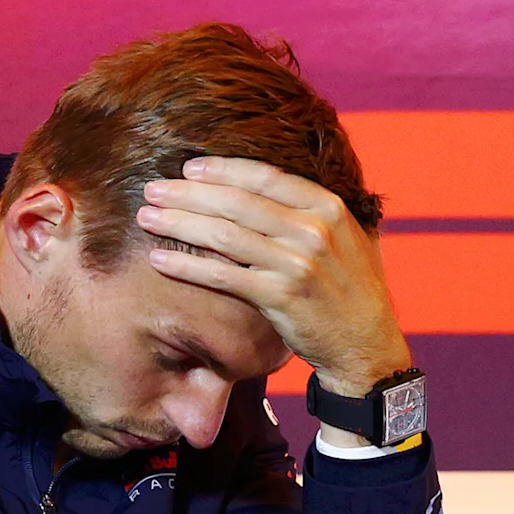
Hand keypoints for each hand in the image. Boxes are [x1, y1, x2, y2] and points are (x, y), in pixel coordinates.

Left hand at [137, 159, 412, 393]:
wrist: (366, 346)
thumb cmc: (352, 291)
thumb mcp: (349, 238)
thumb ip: (315, 211)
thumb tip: (274, 186)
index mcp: (328, 207)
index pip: (265, 176)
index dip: (222, 169)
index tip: (189, 168)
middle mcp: (314, 230)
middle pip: (236, 201)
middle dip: (188, 193)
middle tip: (153, 189)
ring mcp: (297, 264)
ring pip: (223, 234)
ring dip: (178, 223)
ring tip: (146, 218)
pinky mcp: (280, 297)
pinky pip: (222, 276)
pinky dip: (187, 266)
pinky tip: (160, 260)